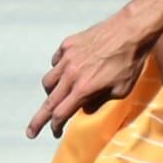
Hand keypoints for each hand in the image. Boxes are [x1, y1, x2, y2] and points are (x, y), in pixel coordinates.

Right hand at [26, 12, 148, 138]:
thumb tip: (84, 108)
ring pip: (48, 81)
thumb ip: (99, 101)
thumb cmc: (130, 62)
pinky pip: (56, 61)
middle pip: (49, 102)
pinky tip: (66, 72)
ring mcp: (67, 58)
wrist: (131, 30)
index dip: (56, 126)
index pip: (61, 113)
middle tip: (31, 132)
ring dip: (49, 93)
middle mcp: (71, 74)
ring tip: (55, 98)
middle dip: (38, 120)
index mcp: (83, 89)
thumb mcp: (121, 90)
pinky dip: (57, 70)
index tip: (56, 133)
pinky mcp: (68, 44)